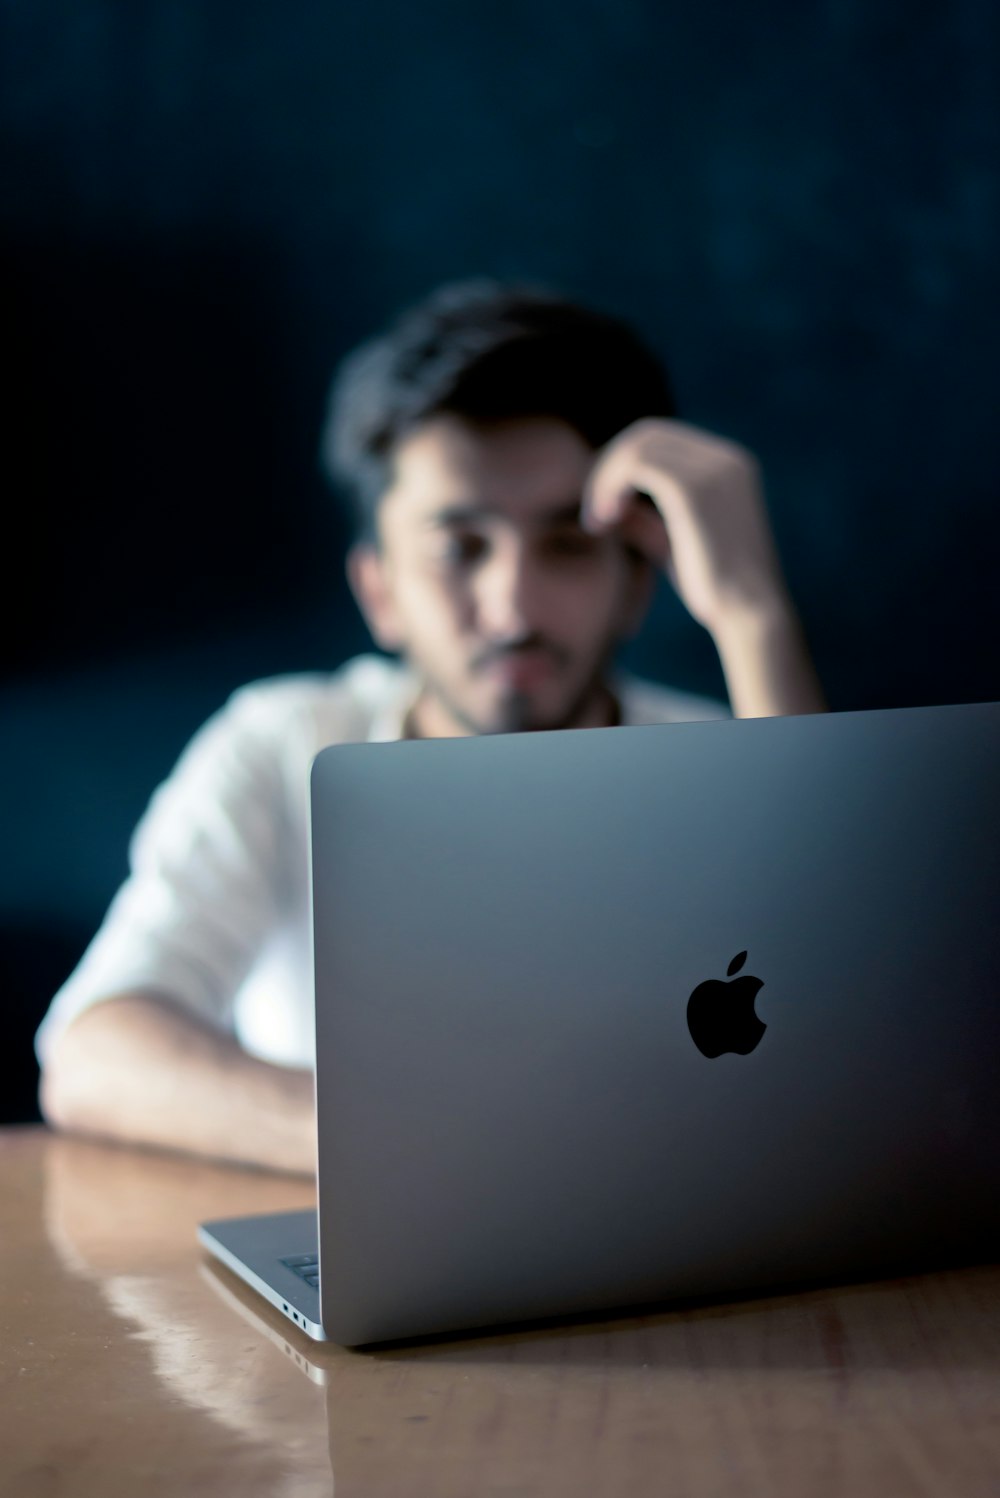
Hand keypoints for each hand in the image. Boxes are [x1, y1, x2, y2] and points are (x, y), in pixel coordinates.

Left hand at [581, 417, 790, 635]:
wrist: (750, 615)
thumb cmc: (713, 589)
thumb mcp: (673, 543)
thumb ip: (645, 517)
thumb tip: (608, 501)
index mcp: (729, 466)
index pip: (662, 439)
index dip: (623, 465)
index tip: (604, 507)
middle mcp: (726, 459)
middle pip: (647, 434)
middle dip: (609, 467)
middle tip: (594, 514)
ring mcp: (715, 470)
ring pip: (637, 447)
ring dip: (604, 478)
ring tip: (595, 522)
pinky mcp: (695, 489)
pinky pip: (636, 465)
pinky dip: (608, 487)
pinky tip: (601, 523)